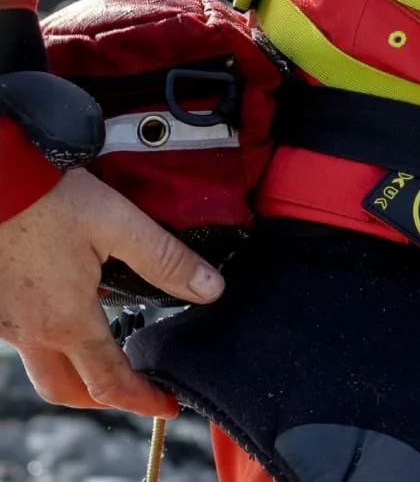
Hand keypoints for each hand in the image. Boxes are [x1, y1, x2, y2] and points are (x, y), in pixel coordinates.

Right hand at [0, 168, 223, 415]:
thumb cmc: (51, 201)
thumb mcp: (120, 223)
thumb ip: (166, 259)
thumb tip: (211, 290)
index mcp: (68, 321)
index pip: (110, 381)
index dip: (142, 399)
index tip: (167, 406)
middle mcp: (33, 332)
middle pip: (68, 390)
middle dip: (104, 398)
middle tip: (136, 391)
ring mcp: (9, 323)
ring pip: (43, 369)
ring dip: (75, 375)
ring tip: (105, 356)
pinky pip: (26, 341)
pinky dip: (53, 343)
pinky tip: (69, 313)